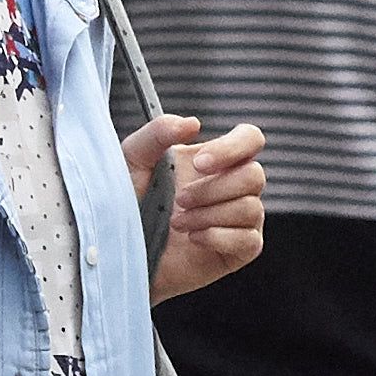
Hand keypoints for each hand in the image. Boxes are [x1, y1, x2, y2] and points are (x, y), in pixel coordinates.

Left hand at [127, 114, 264, 302]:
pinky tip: (192, 238)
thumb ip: (158, 132)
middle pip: (254, 175)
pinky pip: (248, 240)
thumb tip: (193, 123)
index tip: (199, 163)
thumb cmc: (126, 203)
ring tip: (177, 222)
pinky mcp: (237, 251)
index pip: (250, 139)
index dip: (233, 148)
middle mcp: (231, 187)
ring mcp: (238, 220)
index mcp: (214, 160)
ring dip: (209, 215)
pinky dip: (217, 237)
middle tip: (179, 199)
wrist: (120, 250)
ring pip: (250, 208)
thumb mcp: (132, 160)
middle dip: (213, 189)